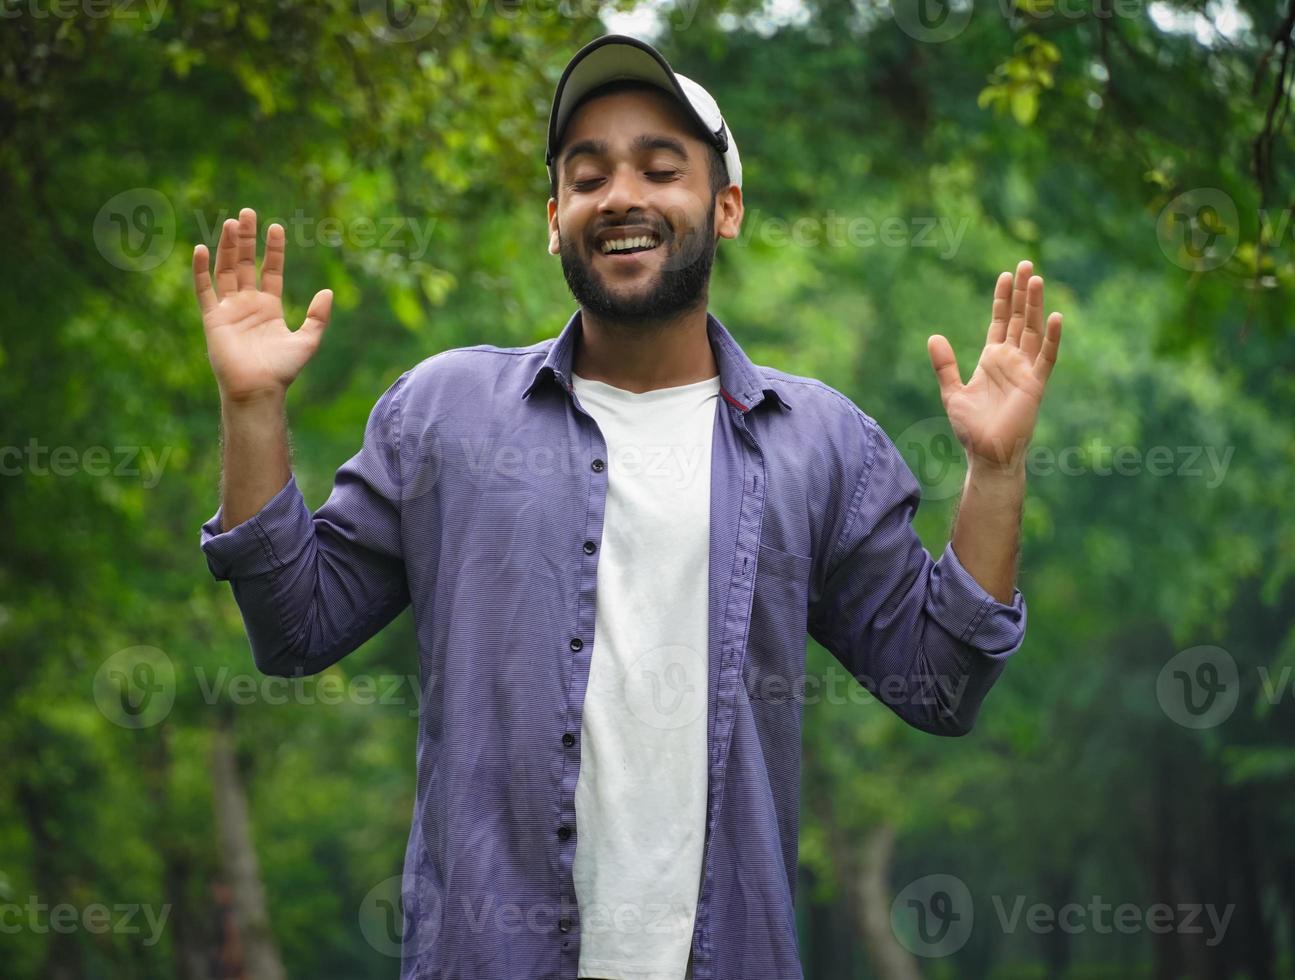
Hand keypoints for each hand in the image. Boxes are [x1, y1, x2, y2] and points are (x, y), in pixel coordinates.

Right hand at [193, 207, 331, 403]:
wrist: (259, 390)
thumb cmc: (282, 370)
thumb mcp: (308, 340)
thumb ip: (318, 316)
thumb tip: (328, 291)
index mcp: (269, 307)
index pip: (270, 270)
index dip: (273, 250)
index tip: (276, 228)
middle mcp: (247, 304)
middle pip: (244, 263)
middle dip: (246, 239)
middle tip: (247, 213)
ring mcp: (228, 309)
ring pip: (225, 270)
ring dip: (227, 246)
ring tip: (231, 222)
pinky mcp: (212, 318)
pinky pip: (203, 289)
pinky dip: (200, 269)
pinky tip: (202, 248)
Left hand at [927, 259, 1062, 471]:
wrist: (986, 455)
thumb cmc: (971, 428)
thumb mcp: (952, 392)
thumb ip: (944, 365)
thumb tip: (933, 336)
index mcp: (992, 360)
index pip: (1000, 322)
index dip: (1003, 299)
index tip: (1005, 275)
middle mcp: (1011, 361)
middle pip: (1019, 319)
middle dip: (1021, 293)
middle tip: (1025, 265)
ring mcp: (1025, 371)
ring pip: (1032, 331)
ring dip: (1035, 306)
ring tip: (1036, 279)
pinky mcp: (1035, 385)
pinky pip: (1046, 358)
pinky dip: (1051, 338)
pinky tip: (1055, 317)